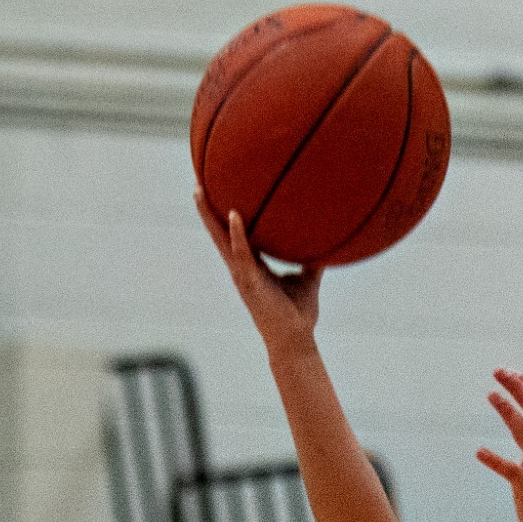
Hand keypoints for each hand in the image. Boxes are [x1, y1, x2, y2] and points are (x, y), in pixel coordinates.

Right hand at [196, 190, 321, 349]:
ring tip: (199, 191)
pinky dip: (237, 235)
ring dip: (209, 216)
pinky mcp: (250, 282)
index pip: (233, 235)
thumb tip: (326, 244)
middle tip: (196, 182)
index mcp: (252, 266)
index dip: (223, 215)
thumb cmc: (298, 314)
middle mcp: (241, 267)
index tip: (217, 192)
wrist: (295, 339)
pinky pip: (242, 254)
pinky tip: (235, 215)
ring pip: (221, 240)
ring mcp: (242, 274)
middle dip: (207, 210)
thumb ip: (312, 262)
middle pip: (218, 233)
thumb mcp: (308, 281)